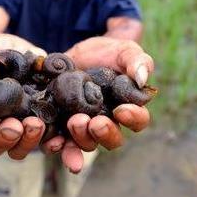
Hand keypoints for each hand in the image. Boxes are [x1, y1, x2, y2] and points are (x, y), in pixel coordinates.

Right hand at [0, 33, 47, 159]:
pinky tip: (59, 138)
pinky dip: (51, 144)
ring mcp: (17, 130)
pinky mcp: (40, 128)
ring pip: (17, 151)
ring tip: (38, 123)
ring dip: (27, 142)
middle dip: (3, 140)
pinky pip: (45, 145)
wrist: (28, 52)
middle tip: (18, 125)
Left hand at [42, 37, 154, 172]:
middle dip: (104, 133)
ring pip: (87, 143)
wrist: (78, 53)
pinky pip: (60, 142)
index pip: (138, 120)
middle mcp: (108, 123)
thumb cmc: (109, 53)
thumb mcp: (125, 51)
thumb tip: (142, 78)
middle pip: (112, 139)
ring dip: (81, 138)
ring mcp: (85, 127)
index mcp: (129, 109)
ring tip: (75, 122)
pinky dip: (57, 145)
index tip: (122, 110)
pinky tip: (55, 142)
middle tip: (95, 122)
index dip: (133, 118)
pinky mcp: (62, 125)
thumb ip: (137, 61)